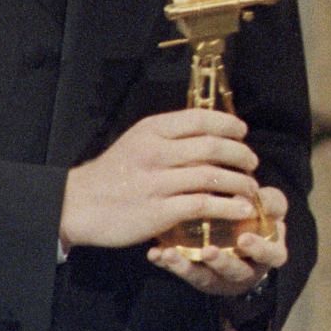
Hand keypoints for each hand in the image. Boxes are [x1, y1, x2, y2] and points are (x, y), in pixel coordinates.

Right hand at [60, 108, 259, 248]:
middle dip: (240, 154)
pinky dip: (227, 207)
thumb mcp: (136, 141)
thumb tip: (208, 131)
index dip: (228, 124)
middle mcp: (156, 152)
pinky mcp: (159, 212)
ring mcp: (157, 182)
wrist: (78, 204)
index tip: (242, 132)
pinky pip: (203, 205)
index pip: (200, 119)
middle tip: (252, 162)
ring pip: (212, 176)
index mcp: (152, 130)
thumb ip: (168, 136)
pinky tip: (240, 209)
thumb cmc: (112, 173)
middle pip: (212, 146)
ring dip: (240, 182)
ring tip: (251, 188)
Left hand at [148, 185, 288, 296]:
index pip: (272, 254)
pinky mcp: (202, 278)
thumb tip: (250, 185)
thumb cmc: (259, 217)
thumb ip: (265, 200)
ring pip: (206, 278)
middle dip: (222, 262)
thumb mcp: (268, 208)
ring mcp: (221, 276)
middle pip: (237, 272)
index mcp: (270, 252)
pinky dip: (169, 263)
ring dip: (187, 267)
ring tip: (170, 254)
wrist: (246, 242)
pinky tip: (155, 253)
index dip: (259, 249)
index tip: (243, 239)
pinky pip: (183, 272)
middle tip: (208, 251)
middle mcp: (246, 270)